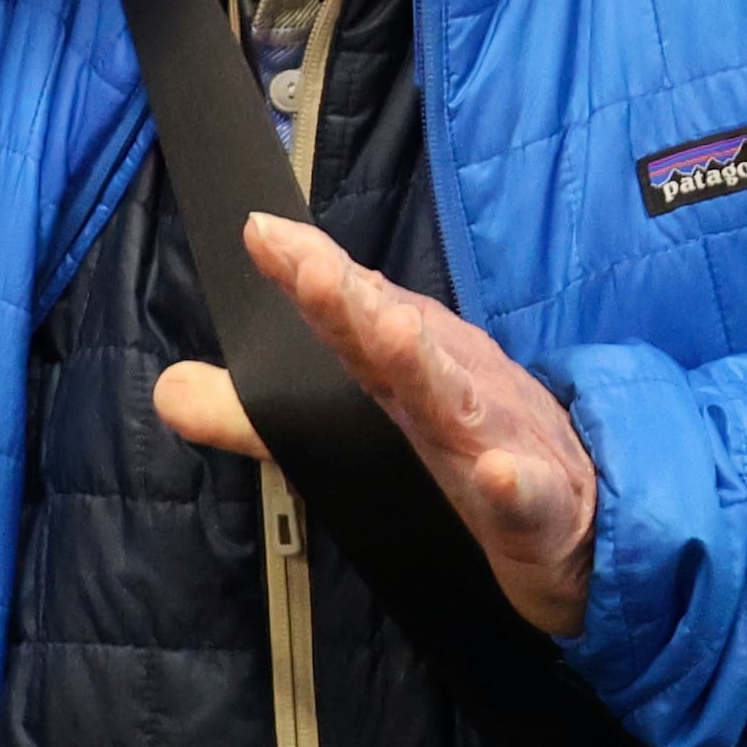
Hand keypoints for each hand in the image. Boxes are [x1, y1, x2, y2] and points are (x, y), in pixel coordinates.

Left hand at [155, 213, 597, 637]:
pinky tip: (498, 475)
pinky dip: (516, 485)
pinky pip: (527, 496)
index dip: (307, 272)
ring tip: (392, 331)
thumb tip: (167, 389)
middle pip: (397, 339)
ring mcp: (495, 441)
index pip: (348, 310)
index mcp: (402, 366)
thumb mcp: (356, 427)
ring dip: (426, 364)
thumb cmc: (461, 447)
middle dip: (354, 301)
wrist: (579, 514)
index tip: (259, 231)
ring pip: (458, 399)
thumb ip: (259, 414)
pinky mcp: (535, 507)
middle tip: (310, 267)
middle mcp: (447, 388)